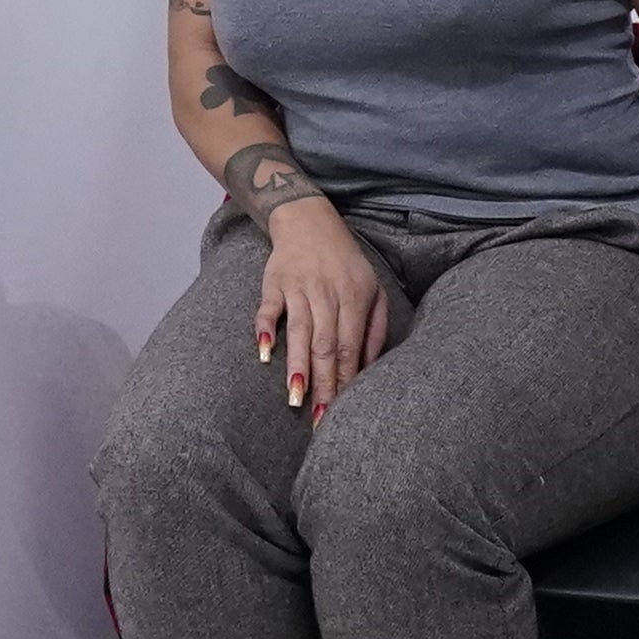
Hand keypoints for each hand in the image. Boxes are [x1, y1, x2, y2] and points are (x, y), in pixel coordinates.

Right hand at [249, 202, 389, 414]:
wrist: (309, 220)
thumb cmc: (344, 264)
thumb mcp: (372, 290)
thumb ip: (375, 329)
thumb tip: (369, 370)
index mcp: (355, 297)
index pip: (350, 346)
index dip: (346, 379)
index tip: (343, 410)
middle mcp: (327, 292)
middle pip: (325, 345)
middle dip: (324, 383)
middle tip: (320, 418)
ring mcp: (298, 287)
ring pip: (299, 331)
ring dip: (296, 366)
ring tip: (295, 397)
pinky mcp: (274, 282)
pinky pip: (267, 307)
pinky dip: (264, 328)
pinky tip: (263, 353)